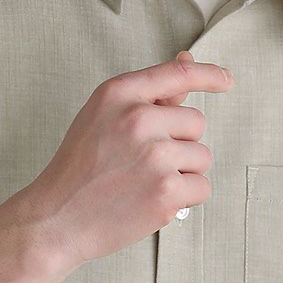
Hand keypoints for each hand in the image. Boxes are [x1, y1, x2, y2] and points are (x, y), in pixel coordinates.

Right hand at [15, 51, 234, 273]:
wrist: (56, 219)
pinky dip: (184, 198)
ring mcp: (154, 156)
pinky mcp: (166, 192)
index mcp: (119, 94)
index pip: (178, 74)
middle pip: (196, 122)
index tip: (226, 80)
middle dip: (180, 143)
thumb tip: (188, 62)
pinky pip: (202, 187)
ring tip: (145, 183)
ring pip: (202, 157)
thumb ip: (146, 95)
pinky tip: (152, 200)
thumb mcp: (101, 117)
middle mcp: (138, 119)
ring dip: (183, 172)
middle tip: (144, 162)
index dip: (209, 75)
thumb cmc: (79, 169)